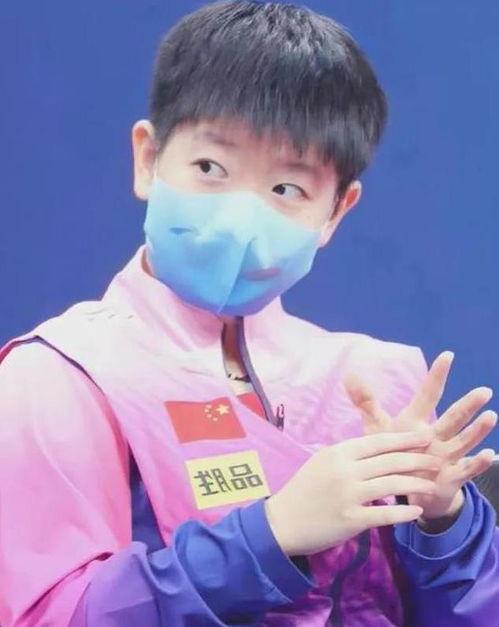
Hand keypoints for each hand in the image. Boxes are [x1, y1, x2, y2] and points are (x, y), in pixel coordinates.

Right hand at [264, 430, 440, 555]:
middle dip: (417, 459)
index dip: (404, 439)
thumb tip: (377, 450)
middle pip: (390, 461)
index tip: (424, 437)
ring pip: (392, 485)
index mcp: (338, 453)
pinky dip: (403, 514)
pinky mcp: (351, 520)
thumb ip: (348, 455)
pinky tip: (416, 513)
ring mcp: (349, 495)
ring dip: (416, 484)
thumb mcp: (322, 462)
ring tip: (432, 485)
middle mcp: (345, 470)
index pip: (378, 442)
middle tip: (437, 461)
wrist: (283, 521)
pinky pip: (385, 515)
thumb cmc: (304, 489)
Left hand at [344, 351, 496, 523]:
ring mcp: (445, 455)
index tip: (447, 355)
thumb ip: (366, 403)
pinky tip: (490, 455)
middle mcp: (435, 435)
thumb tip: (349, 375)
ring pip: (463, 440)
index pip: (428, 395)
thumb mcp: (377, 428)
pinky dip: (477, 463)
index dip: (436, 376)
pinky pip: (465, 469)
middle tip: (484, 391)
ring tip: (491, 417)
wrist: (405, 489)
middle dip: (468, 405)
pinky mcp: (449, 476)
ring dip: (477, 431)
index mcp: (416, 421)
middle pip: (453, 417)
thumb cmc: (392, 453)